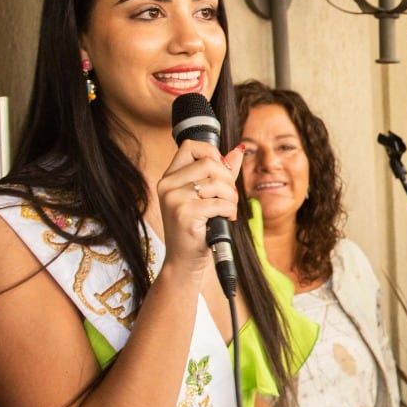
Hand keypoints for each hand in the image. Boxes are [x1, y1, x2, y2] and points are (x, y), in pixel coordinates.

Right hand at [155, 139, 246, 275]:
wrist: (184, 261)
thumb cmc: (196, 229)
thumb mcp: (206, 197)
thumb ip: (222, 173)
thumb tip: (238, 151)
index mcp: (170, 178)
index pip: (190, 146)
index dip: (212, 153)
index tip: (221, 171)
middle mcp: (167, 186)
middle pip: (209, 163)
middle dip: (227, 180)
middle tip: (228, 198)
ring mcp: (174, 199)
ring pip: (217, 183)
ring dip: (231, 199)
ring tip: (226, 211)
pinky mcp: (185, 214)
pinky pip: (220, 203)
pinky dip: (230, 212)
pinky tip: (224, 220)